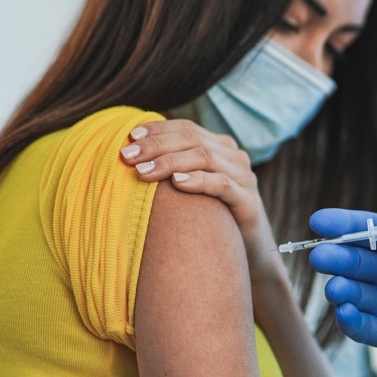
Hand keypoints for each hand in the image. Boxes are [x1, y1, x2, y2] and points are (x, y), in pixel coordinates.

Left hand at [119, 119, 278, 276]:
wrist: (248, 248)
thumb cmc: (211, 215)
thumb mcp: (192, 186)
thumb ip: (174, 167)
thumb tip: (132, 155)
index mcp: (221, 147)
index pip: (187, 128)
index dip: (158, 130)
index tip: (129, 137)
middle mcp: (235, 157)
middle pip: (193, 139)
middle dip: (157, 145)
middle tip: (127, 156)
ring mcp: (244, 178)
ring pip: (205, 157)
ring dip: (170, 162)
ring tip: (143, 172)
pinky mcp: (248, 201)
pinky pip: (222, 184)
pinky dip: (198, 180)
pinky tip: (176, 183)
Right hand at [308, 207, 376, 374]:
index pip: (370, 230)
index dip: (344, 224)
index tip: (318, 220)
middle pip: (357, 262)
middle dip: (337, 259)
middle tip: (321, 257)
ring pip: (357, 295)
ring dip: (342, 291)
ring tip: (336, 290)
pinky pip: (368, 329)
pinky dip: (353, 323)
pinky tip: (346, 314)